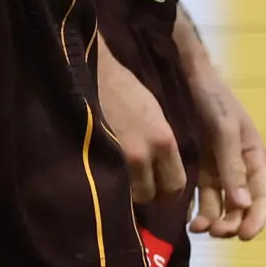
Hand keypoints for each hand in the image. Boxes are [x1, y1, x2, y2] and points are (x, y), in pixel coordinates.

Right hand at [95, 40, 186, 203]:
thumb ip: (162, 144)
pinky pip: (106, 185)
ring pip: (126, 195)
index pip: (176, 185)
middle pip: (151, 195)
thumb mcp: (155, 112)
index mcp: (163, 141)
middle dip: (146, 195)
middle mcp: (143, 156)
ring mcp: (115, 159)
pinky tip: (103, 177)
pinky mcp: (93, 159)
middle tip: (138, 187)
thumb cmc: (123, 86)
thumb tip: (164, 168)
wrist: (89, 71)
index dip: (169, 193)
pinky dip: (107, 185)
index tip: (162, 191)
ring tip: (120, 182)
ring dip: (125, 192)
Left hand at [175, 10, 265, 238]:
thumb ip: (232, 166)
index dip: (257, 218)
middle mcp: (241, 166)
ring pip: (222, 202)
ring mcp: (220, 166)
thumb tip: (243, 204)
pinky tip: (187, 217)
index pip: (263, 195)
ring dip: (214, 219)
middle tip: (214, 233)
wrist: (186, 75)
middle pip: (243, 204)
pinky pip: (204, 192)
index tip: (245, 236)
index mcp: (255, 157)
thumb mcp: (225, 130)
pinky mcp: (201, 164)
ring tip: (197, 228)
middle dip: (232, 222)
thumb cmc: (212, 98)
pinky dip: (199, 207)